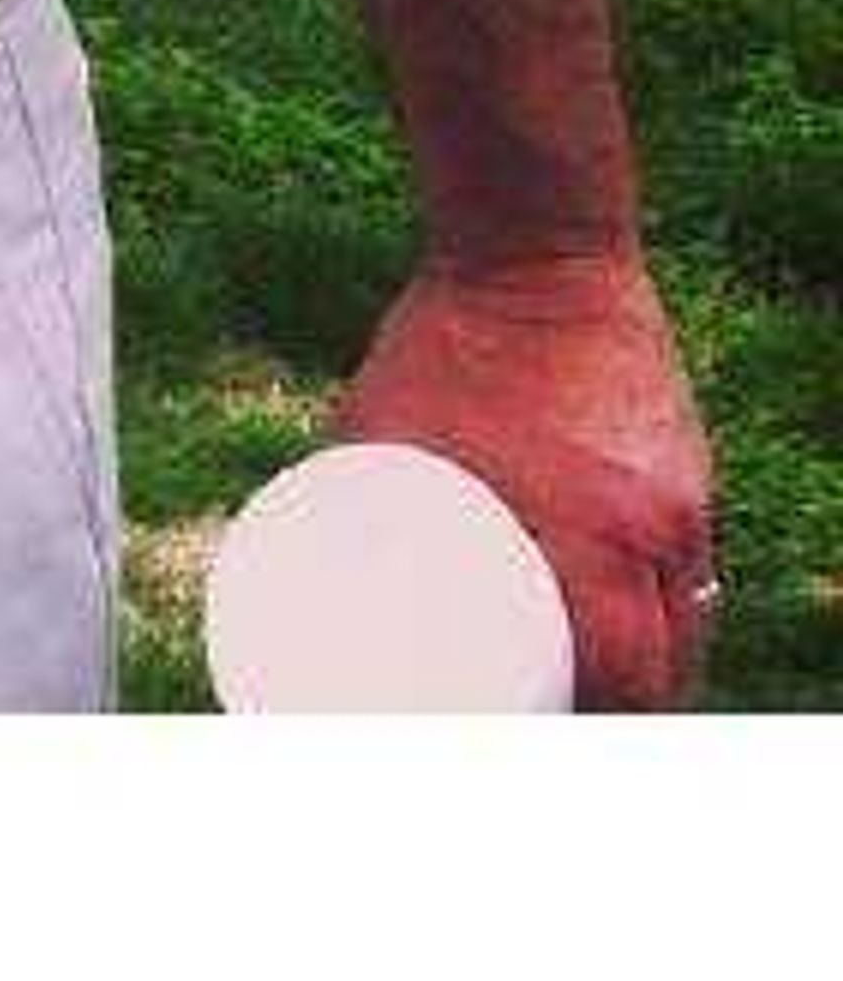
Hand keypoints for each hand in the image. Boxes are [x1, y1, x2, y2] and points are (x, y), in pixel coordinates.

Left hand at [332, 253, 717, 709]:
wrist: (534, 246)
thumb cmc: (445, 338)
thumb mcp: (378, 428)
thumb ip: (348, 501)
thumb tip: (288, 573)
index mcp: (593, 532)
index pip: (624, 675)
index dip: (595, 721)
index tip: (549, 734)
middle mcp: (652, 523)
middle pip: (666, 660)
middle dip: (623, 705)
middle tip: (564, 718)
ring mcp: (681, 491)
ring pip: (686, 611)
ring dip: (651, 656)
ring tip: (598, 679)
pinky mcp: (689, 461)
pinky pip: (692, 555)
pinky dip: (669, 594)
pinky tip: (642, 613)